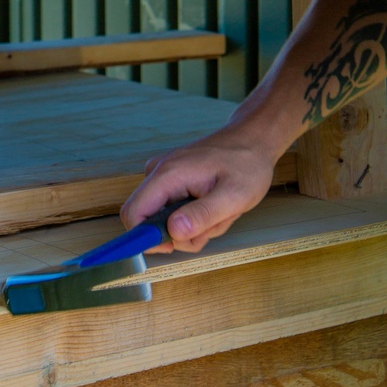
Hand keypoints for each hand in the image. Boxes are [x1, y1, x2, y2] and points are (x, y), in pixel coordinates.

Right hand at [120, 125, 276, 254]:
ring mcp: (164, 176)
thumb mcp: (234, 196)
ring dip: (193, 227)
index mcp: (168, 174)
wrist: (253, 140)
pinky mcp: (171, 181)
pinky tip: (213, 205)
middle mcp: (159, 173)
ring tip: (218, 211)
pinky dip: (194, 218)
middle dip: (180, 234)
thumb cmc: (247, 164)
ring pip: (164, 221)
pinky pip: (172, 212)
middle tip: (211, 224)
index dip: (145, 238)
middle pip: (149, 222)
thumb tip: (173, 232)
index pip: (133, 214)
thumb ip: (202, 215)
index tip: (175, 245)